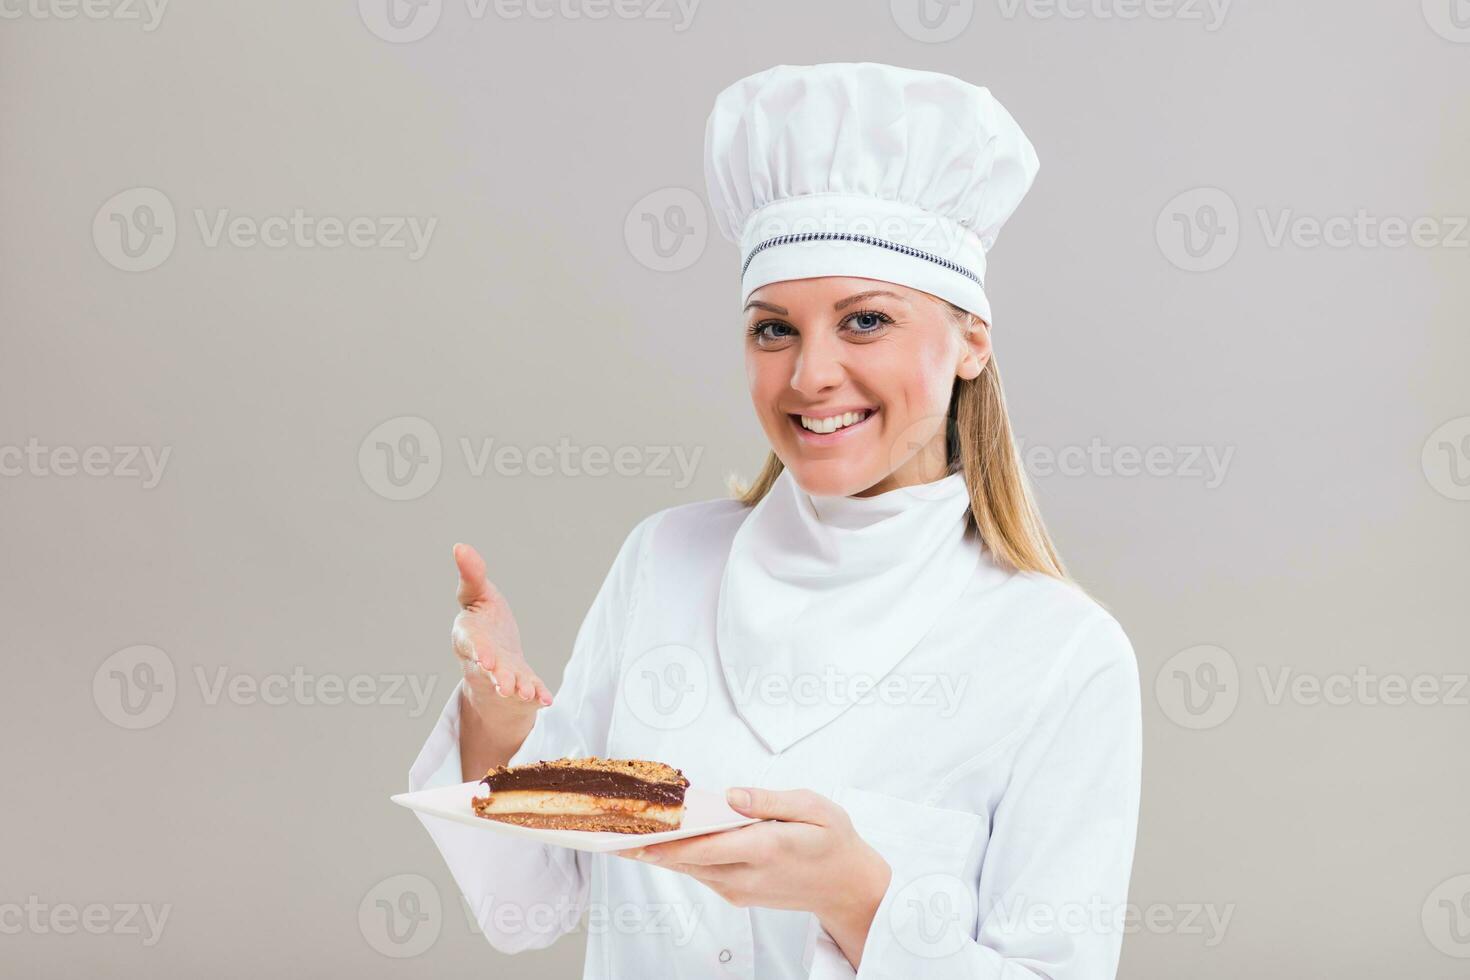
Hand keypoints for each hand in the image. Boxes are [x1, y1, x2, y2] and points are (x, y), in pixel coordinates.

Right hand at [450, 543, 550, 776]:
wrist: (494, 659)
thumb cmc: (483, 623)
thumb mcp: (477, 596)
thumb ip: (471, 576)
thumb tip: (460, 546)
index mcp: (469, 637)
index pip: (471, 643)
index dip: (477, 651)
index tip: (485, 659)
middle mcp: (484, 660)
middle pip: (490, 670)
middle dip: (498, 676)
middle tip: (506, 684)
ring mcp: (503, 676)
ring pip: (509, 684)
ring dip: (517, 688)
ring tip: (525, 693)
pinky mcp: (522, 685)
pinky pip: (530, 691)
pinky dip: (538, 695)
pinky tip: (547, 699)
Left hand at [620, 787, 891, 969]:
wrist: (847, 886)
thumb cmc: (833, 841)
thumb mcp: (813, 807)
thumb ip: (770, 800)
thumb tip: (732, 795)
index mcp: (765, 849)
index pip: (704, 847)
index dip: (666, 842)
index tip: (635, 833)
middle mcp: (747, 875)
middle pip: (687, 861)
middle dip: (650, 846)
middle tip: (613, 830)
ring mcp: (740, 889)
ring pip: (690, 870)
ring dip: (660, 853)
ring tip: (627, 832)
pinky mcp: (738, 893)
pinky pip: (701, 874)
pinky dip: (679, 858)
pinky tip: (662, 842)